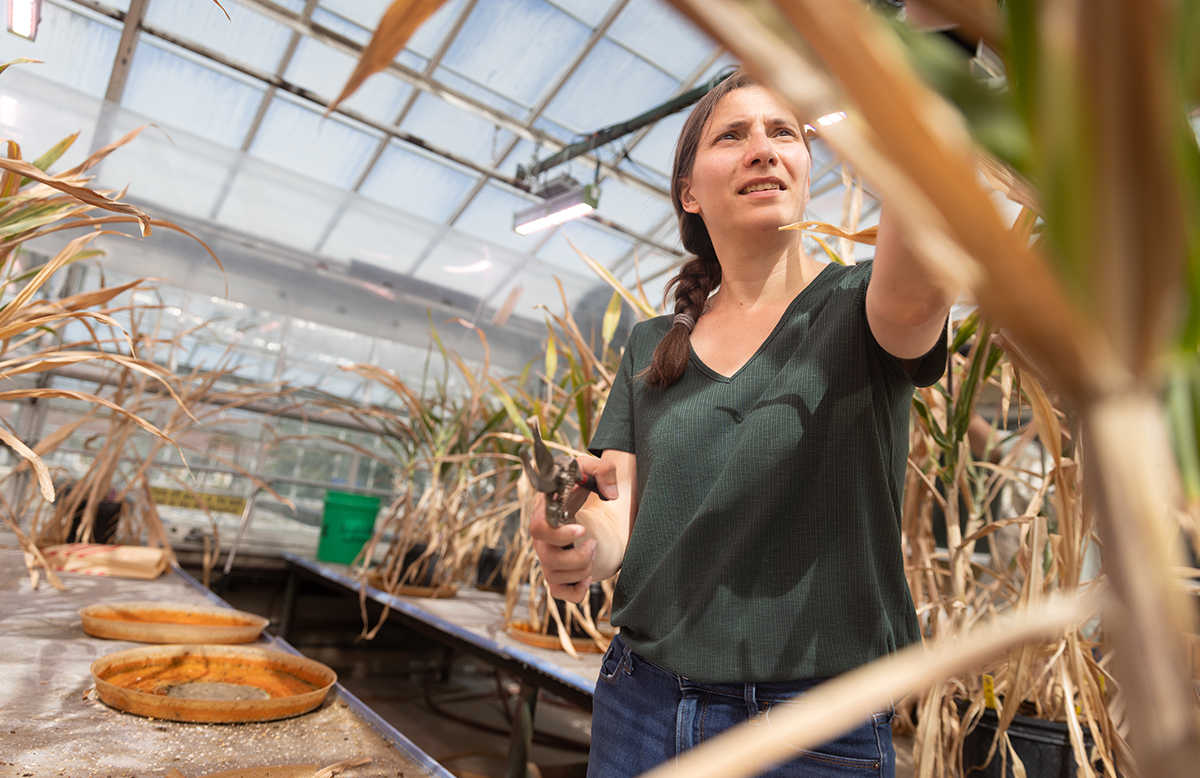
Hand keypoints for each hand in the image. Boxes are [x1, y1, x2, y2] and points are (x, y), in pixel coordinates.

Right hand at [530, 456, 617, 602]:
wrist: (581, 500)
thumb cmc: (580, 484)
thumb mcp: (590, 469)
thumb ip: (603, 470)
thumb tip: (611, 494)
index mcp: (544, 514)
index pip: (538, 529)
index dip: (559, 534)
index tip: (582, 529)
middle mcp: (542, 539)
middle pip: (546, 558)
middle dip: (576, 556)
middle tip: (593, 543)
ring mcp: (548, 557)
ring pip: (555, 577)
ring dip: (582, 570)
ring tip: (594, 551)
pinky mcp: (558, 572)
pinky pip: (559, 593)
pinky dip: (575, 592)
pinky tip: (589, 576)